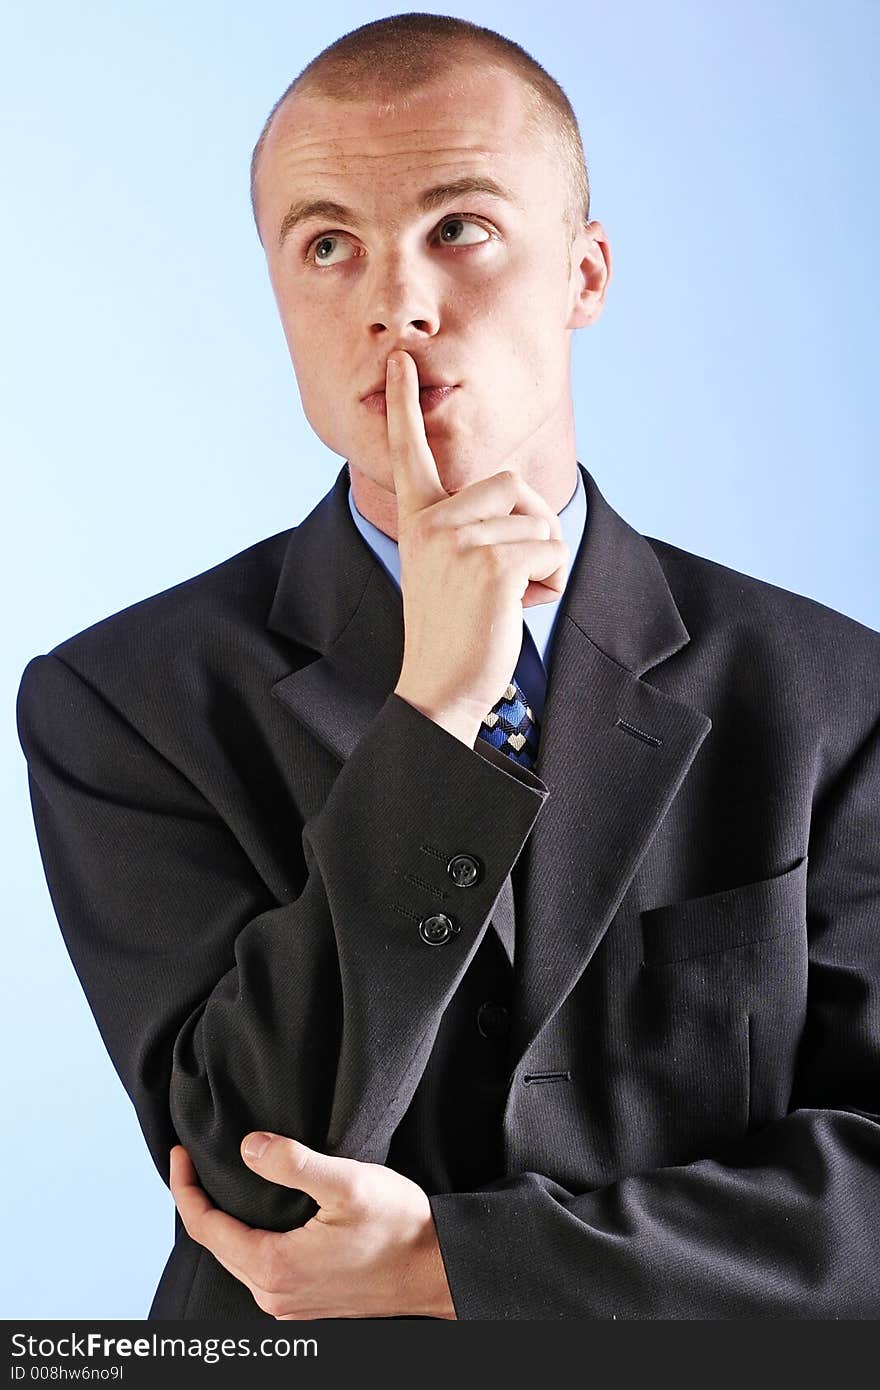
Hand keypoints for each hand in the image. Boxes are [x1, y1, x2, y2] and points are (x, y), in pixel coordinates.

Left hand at [169, 1134, 456, 1319]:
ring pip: (237, 1257)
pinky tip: (255, 1214)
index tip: (180, 1152)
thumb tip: (249, 1147)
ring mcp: (291, 1302)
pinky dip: (245, 1238)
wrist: (436, 1268)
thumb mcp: (346, 1183)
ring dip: (221, 1221)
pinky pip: (259, 1267)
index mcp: (275, 1267)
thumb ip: (293, 1163)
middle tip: (190, 1161)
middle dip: (197, 1201)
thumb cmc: (399, 1227)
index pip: (206, 1227)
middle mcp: (275, 1295)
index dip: (185, 1187)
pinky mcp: (308, 1300)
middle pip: (215, 1245)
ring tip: (217, 1183)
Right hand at [386, 349, 569, 744]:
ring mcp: (459, 541)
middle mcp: (433, 523)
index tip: (399, 362)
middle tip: (516, 571)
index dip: (402, 407)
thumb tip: (524, 503)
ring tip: (514, 595)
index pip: (409, 454)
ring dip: (545, 557)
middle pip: (513, 483)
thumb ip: (471, 530)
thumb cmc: (454, 633)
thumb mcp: (450, 569)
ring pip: (539, 518)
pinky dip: (552, 580)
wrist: (439, 687)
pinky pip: (551, 547)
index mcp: (419, 521)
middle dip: (533, 524)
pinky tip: (522, 607)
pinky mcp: (490, 564)